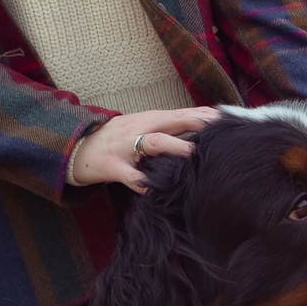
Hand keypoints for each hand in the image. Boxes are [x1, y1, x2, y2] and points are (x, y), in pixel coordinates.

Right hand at [68, 106, 222, 193]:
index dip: (205, 115)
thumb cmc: (116, 139)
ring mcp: (126, 147)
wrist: (77, 147)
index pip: (183, 113)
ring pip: (155, 143)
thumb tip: (200, 134)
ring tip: (195, 155)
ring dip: (176, 147)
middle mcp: (140, 128)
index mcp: (149, 119)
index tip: (229, 119)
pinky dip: (145, 184)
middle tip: (222, 132)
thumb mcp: (141, 128)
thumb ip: (167, 130)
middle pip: (174, 121)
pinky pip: (132, 176)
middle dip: (197, 123)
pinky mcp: (114, 166)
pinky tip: (158, 192)